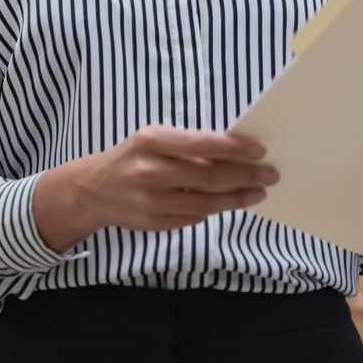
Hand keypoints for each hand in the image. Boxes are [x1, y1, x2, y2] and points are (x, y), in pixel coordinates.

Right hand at [76, 124, 279, 233]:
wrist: (93, 190)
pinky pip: (193, 218)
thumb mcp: (155, 138)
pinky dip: (215, 210)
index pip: (201, 144)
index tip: (259, 151)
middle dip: (245, 176)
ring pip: (205, 204)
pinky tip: (231, 202)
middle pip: (208, 177)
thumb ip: (189, 144)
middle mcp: (150, 171)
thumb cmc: (134, 156)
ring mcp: (151, 201)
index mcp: (151, 141)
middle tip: (269, 174)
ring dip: (237, 198)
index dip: (233, 149)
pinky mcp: (154, 224)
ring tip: (258, 192)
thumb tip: (236, 151)